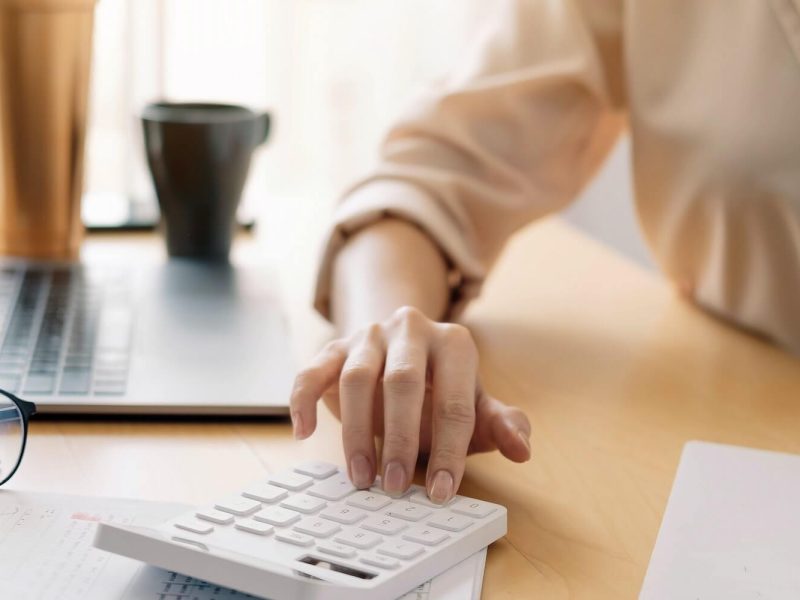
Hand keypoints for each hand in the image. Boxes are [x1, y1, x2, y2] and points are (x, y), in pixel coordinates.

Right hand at [290, 306, 531, 503]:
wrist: (404, 353)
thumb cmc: (444, 390)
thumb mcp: (478, 407)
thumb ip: (502, 424)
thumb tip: (522, 450)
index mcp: (453, 343)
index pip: (455, 399)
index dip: (451, 449)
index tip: (443, 491)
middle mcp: (411, 329)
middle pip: (401, 382)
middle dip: (400, 440)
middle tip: (397, 488)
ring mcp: (369, 335)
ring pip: (356, 378)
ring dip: (358, 432)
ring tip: (363, 478)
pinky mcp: (334, 347)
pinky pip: (312, 369)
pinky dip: (303, 400)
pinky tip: (304, 433)